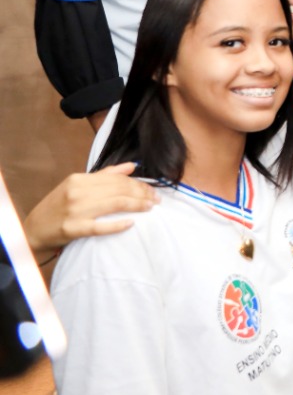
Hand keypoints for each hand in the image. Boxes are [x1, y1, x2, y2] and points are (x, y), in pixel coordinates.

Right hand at [24, 164, 154, 253]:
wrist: (33, 229)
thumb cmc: (58, 207)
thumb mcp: (77, 186)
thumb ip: (104, 175)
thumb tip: (131, 166)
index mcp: (79, 179)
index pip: (116, 179)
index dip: (138, 184)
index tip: (152, 190)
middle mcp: (77, 192)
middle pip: (118, 190)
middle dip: (142, 194)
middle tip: (157, 199)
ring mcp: (75, 210)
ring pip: (114, 204)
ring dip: (137, 205)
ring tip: (150, 207)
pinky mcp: (73, 228)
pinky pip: (100, 227)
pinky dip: (117, 224)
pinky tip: (131, 223)